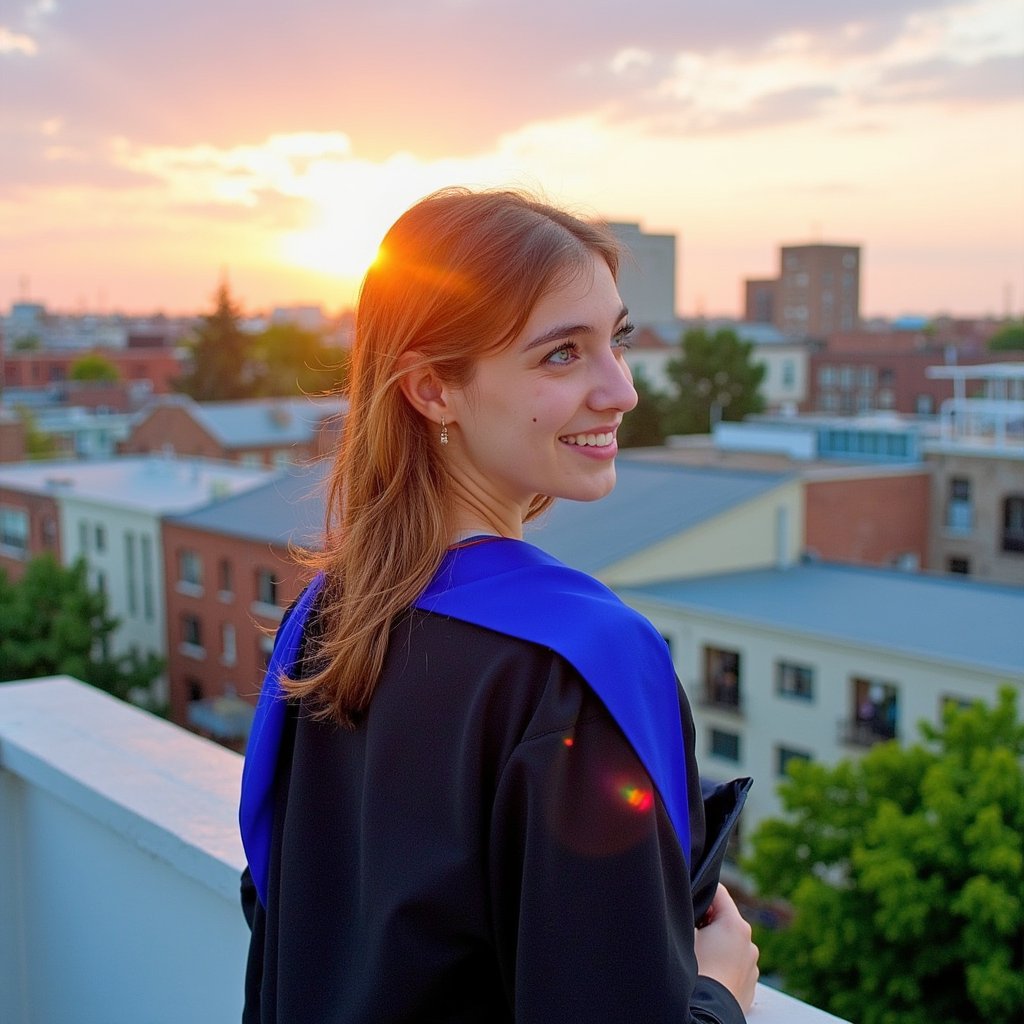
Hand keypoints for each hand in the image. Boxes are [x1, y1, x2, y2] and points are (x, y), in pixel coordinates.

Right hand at [693, 884, 758, 1012]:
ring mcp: (752, 964)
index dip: (701, 894)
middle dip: (709, 924)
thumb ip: (691, 914)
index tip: (690, 906)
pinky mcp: (750, 983)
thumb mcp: (686, 934)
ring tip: (701, 959)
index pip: (718, 892)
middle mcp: (749, 942)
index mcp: (736, 925)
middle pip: (725, 919)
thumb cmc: (696, 973)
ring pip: (731, 943)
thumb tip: (690, 906)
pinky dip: (724, 964)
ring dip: (717, 945)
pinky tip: (710, 973)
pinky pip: (736, 964)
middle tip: (692, 936)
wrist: (708, 1013)